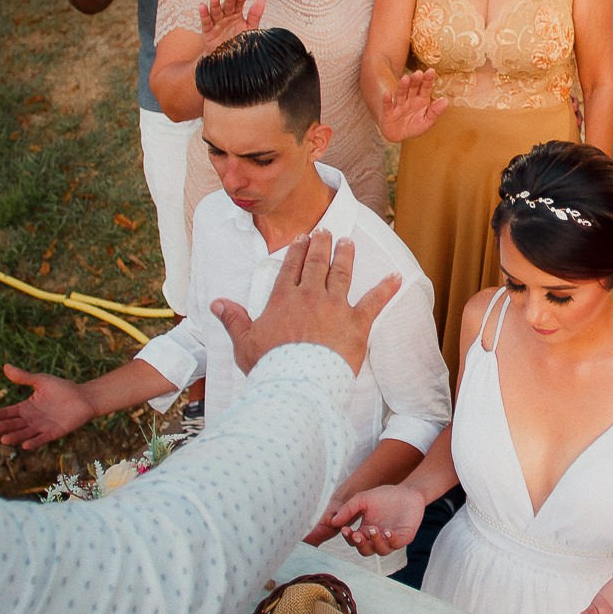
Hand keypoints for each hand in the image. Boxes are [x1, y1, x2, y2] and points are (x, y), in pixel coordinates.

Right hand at [0, 364, 96, 448]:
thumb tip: (5, 366)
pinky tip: (25, 446)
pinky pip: (42, 439)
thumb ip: (24, 377)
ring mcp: (42, 427)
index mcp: (26, 407)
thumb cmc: (62, 388)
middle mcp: (32, 419)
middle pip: (14, 424)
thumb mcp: (41, 381)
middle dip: (3, 427)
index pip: (8, 412)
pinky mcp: (54, 433)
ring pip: (25, 433)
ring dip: (15, 437)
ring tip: (4, 439)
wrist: (84, 397)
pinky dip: (34, 442)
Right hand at [198, 0, 264, 49]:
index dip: (240, 0)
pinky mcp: (208, 31)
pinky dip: (204, 14)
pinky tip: (202, 6)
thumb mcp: (250, 29)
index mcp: (236, 15)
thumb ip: (255, 16)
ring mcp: (216, 23)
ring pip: (215, 12)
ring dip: (215, 4)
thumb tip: (261, 1)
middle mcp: (226, 17)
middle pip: (227, 6)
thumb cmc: (239, 43)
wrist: (230, 60)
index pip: (238, 5)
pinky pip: (206, 22)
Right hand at [212, 232, 400, 375]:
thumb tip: (217, 303)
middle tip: (325, 231)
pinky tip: (396, 276)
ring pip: (342, 273)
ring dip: (345, 256)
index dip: (297, 250)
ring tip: (348, 243)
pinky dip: (386, 288)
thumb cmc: (269, 365)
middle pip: (316, 263)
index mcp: (283, 299)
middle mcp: (310, 296)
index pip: (290, 267)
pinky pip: (374, 301)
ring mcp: (335, 306)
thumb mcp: (244, 342)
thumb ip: (233, 319)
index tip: (302, 238)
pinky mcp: (356, 322)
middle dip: (321, 245)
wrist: (297, 382)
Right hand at [329, 483, 426, 554]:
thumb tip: (332, 522)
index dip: (348, 537)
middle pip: (365, 551)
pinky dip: (391, 540)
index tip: (345, 529)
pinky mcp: (404, 537)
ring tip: (374, 529)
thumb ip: (348, 509)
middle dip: (360, 544)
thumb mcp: (362, 499)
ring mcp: (391, 540)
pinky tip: (387, 531)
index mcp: (365, 532)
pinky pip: (397, 544)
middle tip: (357, 534)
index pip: (353, 541)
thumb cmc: (384, 496)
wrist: (406, 491)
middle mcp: (377, 539)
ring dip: (376, 542)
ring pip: (381, 550)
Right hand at [379, 69, 448, 140]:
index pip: (425, 88)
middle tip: (418, 73)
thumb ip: (435, 111)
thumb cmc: (415, 125)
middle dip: (415, 81)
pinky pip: (388, 106)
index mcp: (421, 99)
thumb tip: (446, 100)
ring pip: (401, 94)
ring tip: (405, 78)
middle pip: (413, 88)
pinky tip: (387, 94)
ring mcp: (399, 105)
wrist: (400, 135)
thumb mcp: (428, 120)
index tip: (431, 71)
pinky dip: (387, 101)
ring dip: (403, 87)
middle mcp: (410, 99)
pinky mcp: (389, 113)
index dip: (428, 80)